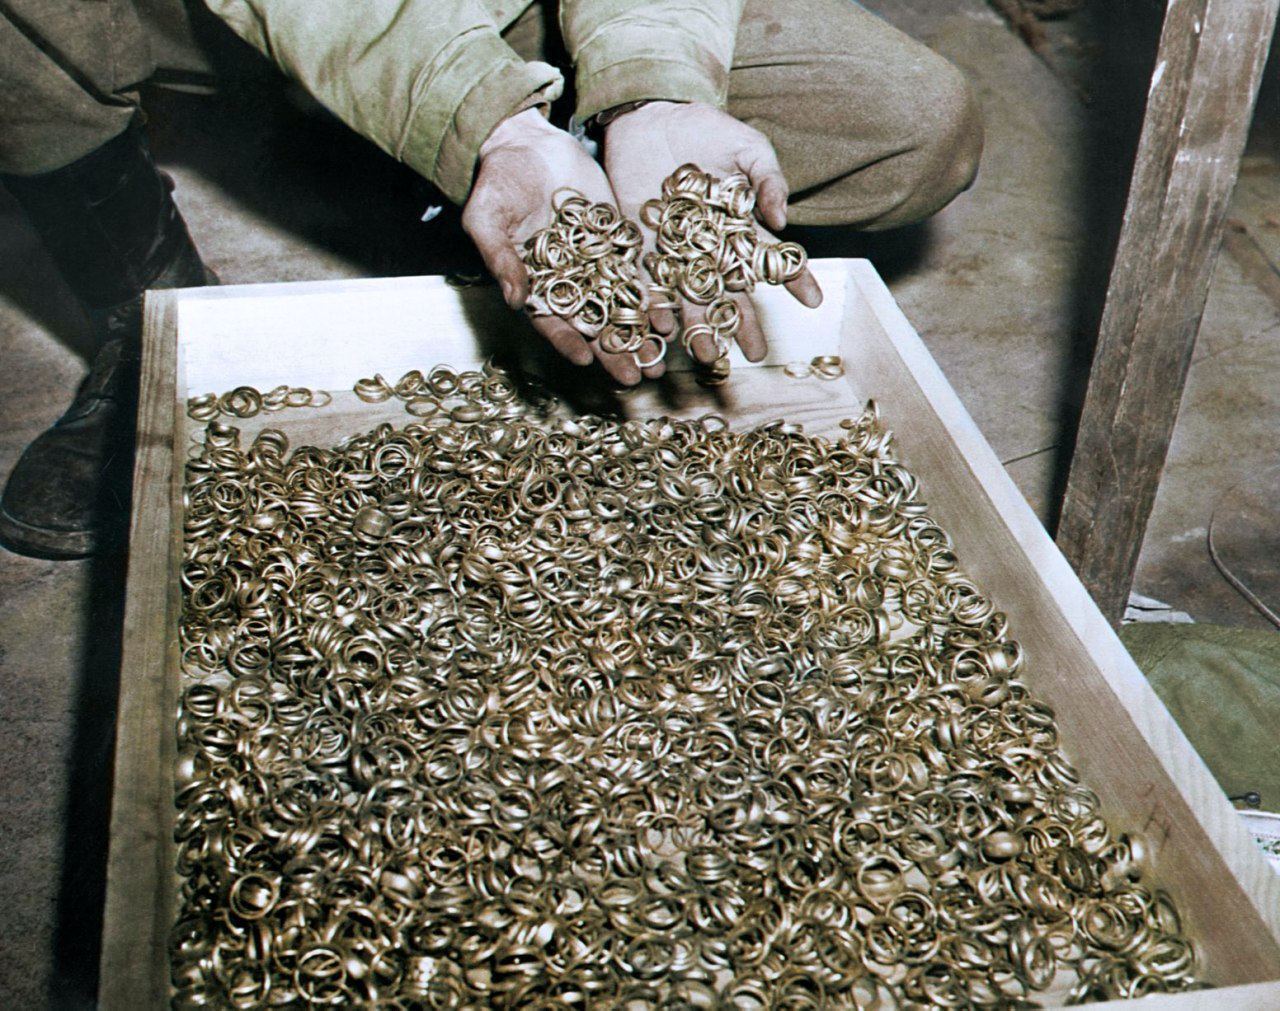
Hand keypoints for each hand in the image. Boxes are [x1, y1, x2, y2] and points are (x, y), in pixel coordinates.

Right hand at [463, 108, 662, 384]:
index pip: (551, 322)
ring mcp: (594, 264)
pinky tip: (670, 318)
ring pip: (620, 307)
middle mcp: (567, 282)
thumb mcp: (487, 218)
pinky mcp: (616, 242)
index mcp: (533, 285)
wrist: (527, 145)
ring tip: (660, 358)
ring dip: (640, 334)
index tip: (586, 360)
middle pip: (593, 324)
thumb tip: (513, 298)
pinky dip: (653, 298)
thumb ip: (500, 257)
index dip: (568, 342)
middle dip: (614, 353)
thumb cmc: (497, 183)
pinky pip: (637, 275)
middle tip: (635, 378)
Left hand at [603, 101, 821, 362]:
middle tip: (755, 355)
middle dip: (743, 324)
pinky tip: (663, 329)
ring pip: (690, 297)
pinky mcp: (642, 246)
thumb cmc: (706, 130)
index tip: (813, 302)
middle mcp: (709, 248)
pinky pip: (649, 282)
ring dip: (699, 327)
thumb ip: (768, 181)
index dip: (793, 280)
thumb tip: (782, 222)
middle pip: (730, 293)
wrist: (652, 116)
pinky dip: (655, 305)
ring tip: (708, 355)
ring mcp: (676, 250)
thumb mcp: (747, 148)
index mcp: (739, 228)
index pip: (771, 259)